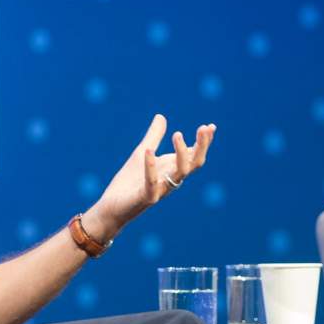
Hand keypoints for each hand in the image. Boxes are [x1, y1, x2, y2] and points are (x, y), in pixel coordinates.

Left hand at [86, 114, 215, 239]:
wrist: (112, 206)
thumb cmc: (129, 182)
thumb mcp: (142, 152)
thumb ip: (154, 136)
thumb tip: (161, 116)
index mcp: (172, 169)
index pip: (193, 155)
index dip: (203, 142)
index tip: (210, 126)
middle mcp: (171, 179)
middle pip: (194, 164)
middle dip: (201, 147)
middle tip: (204, 128)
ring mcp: (161, 190)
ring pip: (180, 173)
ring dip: (181, 154)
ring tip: (177, 134)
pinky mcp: (147, 198)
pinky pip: (152, 183)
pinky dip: (151, 167)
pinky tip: (149, 151)